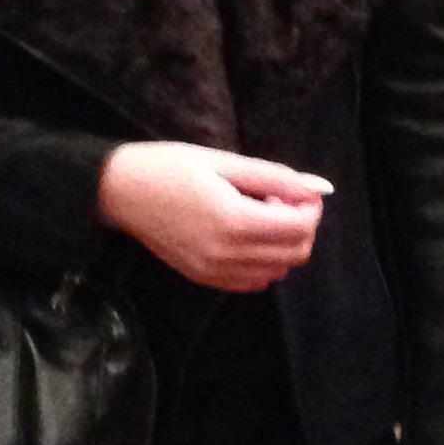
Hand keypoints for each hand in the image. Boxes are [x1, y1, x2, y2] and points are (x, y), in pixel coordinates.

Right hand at [97, 142, 330, 291]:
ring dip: (282, 244)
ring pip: (279, 271)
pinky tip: (246, 237)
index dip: (310, 207)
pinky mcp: (205, 279)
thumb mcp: (226, 162)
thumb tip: (321, 188)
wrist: (122, 191)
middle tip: (278, 199)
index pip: (301, 228)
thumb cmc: (171, 167)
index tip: (295, 189)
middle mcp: (228, 254)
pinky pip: (254, 282)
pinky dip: (263, 262)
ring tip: (258, 215)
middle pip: (296, 253)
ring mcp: (215, 272)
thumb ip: (277, 177)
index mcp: (235, 220)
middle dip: (301, 226)